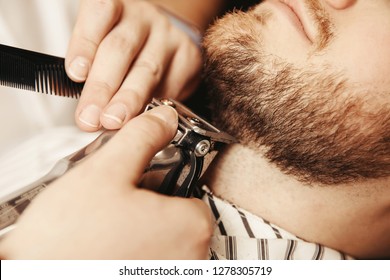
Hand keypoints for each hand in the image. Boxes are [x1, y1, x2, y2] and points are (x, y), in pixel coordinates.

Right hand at [0, 106, 211, 258]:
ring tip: (106, 225)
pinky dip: (131, 251)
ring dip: (139, 228)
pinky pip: (147, 259)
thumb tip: (163, 120)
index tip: (144, 179)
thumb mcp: (106, 171)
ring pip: (162, 239)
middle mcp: (188, 260)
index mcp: (190, 228)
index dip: (165, 178)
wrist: (33, 279)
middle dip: (150, 204)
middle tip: (118, 202)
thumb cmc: (65, 244)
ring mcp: (170, 275)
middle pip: (178, 216)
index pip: (193, 190)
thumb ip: (142, 137)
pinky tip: (105, 246)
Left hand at [65, 0, 201, 131]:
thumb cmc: (123, 46)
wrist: (161, 40)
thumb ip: (90, 67)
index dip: (86, 43)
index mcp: (115, 6)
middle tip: (90, 115)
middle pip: (120, 48)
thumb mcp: (100, 44)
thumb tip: (84, 107)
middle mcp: (142, 17)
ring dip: (128, 99)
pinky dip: (155, 105)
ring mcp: (167, 36)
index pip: (100, 13)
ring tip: (114, 121)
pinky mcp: (188, 57)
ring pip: (147, 69)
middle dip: (103, 86)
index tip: (76, 73)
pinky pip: (172, 85)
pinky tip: (144, 118)